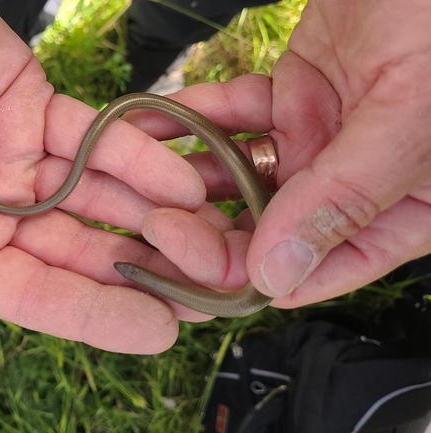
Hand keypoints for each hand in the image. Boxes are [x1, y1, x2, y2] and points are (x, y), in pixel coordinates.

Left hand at [123, 0, 430, 309]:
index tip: (181, 252)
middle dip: (202, 227)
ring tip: (131, 172)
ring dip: (185, 175)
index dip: (242, 272)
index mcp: (399, 212)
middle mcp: (351, 183)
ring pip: (238, 174)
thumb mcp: (409, 117)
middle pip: (263, 229)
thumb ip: (344, 197)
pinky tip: (148, 120)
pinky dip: (192, 117)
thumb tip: (275, 274)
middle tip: (147, 215)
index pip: (312, 271)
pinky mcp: (293, 94)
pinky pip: (232, 115)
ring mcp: (318, 139)